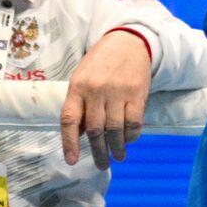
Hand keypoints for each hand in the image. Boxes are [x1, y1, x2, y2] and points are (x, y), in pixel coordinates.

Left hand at [60, 30, 151, 169]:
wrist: (128, 42)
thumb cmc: (101, 63)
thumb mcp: (82, 78)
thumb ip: (80, 104)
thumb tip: (80, 135)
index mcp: (78, 87)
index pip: (69, 119)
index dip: (69, 142)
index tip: (72, 161)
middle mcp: (96, 90)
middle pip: (95, 130)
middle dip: (99, 152)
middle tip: (102, 165)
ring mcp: (117, 92)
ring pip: (115, 129)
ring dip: (117, 147)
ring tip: (118, 156)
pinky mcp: (136, 93)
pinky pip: (133, 122)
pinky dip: (131, 135)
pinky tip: (130, 139)